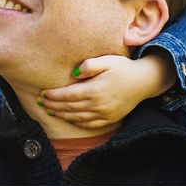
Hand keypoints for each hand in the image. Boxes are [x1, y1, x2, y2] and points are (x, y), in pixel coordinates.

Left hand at [38, 52, 172, 130]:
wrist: (144, 81)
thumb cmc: (124, 68)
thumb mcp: (107, 60)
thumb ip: (89, 65)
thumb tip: (74, 73)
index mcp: (94, 90)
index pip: (67, 95)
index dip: (53, 96)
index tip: (42, 93)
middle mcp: (97, 105)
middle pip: (69, 108)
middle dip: (53, 106)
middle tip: (40, 103)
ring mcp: (104, 114)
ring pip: (77, 118)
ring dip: (61, 116)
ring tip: (50, 111)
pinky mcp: (110, 118)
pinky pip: (90, 124)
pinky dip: (78, 123)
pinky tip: (70, 119)